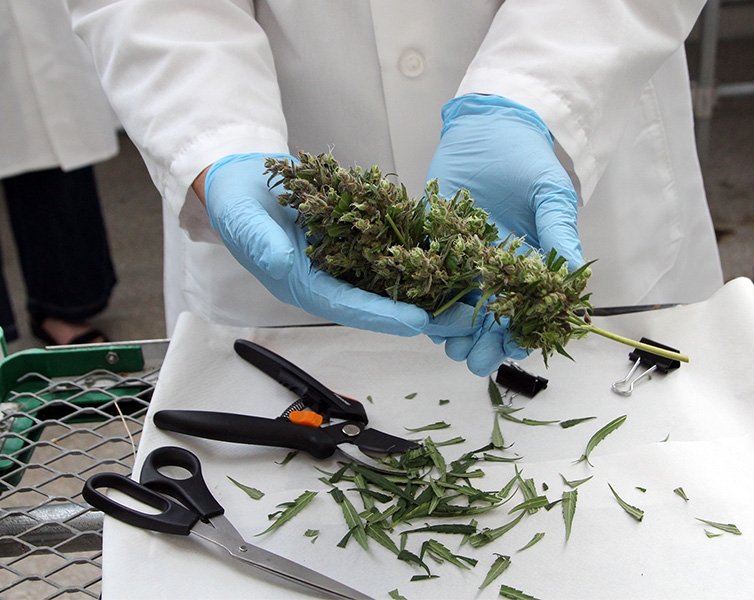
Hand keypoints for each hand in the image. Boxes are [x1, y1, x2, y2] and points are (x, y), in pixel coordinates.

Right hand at [202, 153, 480, 339]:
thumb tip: (283, 264)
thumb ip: (264, 245)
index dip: (385, 316)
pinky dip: (419, 258)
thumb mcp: (243, 221)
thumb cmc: (237, 204)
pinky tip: (450, 258)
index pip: (349, 308)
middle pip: (379, 304)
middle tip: (463, 320)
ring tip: (469, 295)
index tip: (420, 321)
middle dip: (421, 312)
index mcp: (302, 286)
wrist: (239, 178)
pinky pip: (390, 255)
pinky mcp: (354, 243)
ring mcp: (343, 264)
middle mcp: (328, 281)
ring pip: (391, 284)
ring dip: (429, 290)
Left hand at [425, 94, 581, 373]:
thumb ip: (560, 236)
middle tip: (475, 358)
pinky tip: (424, 316)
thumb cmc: (526, 157)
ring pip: (455, 310)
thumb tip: (574, 282)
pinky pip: (426, 280)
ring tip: (451, 343)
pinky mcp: (432, 244)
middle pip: (489, 322)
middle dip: (484, 346)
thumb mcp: (551, 195)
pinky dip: (424, 301)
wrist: (486, 124)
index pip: (525, 312)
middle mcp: (493, 269)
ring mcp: (461, 259)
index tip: (512, 347)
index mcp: (526, 265)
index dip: (520, 335)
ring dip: (453, 333)